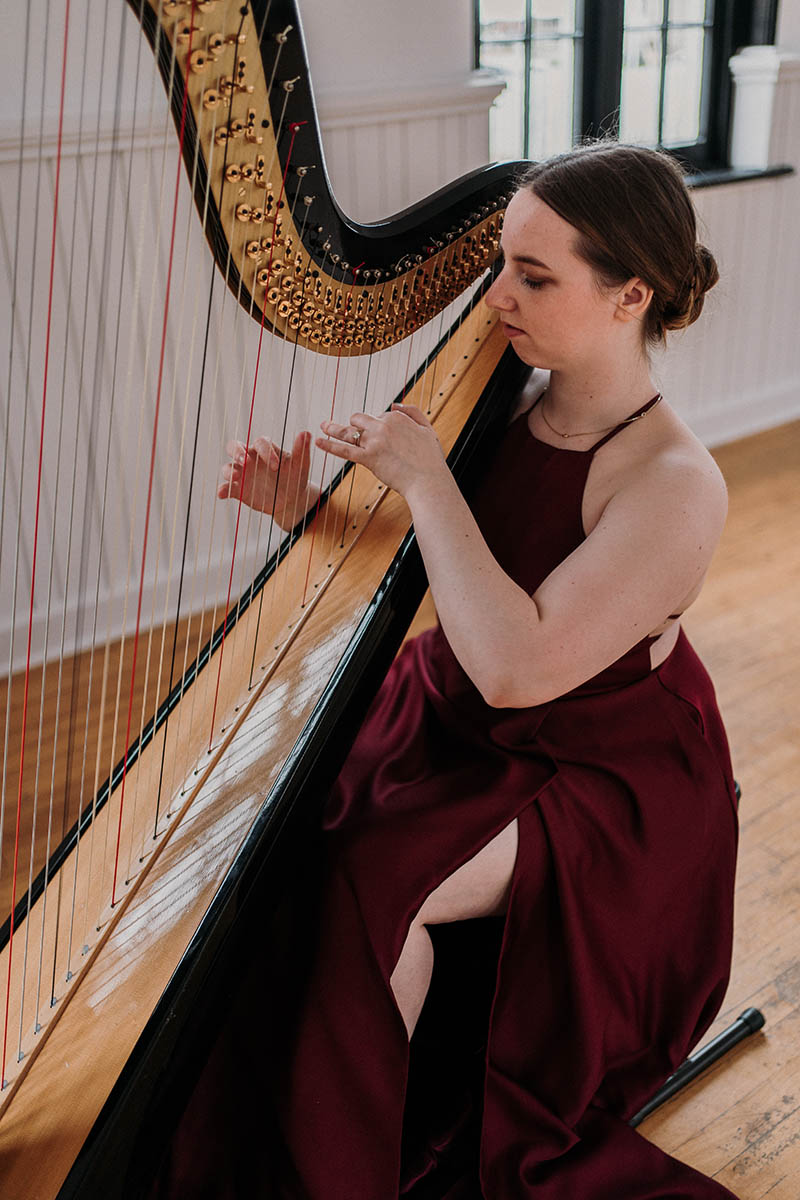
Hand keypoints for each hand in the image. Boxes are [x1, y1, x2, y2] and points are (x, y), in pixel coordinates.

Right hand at [218, 431, 314, 527]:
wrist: (291, 499)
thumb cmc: (294, 477)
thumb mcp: (300, 465)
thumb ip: (301, 450)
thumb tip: (306, 433)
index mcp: (264, 449)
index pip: (261, 443)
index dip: (267, 452)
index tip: (276, 466)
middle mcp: (249, 458)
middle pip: (234, 447)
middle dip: (237, 452)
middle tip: (245, 461)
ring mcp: (242, 474)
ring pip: (228, 467)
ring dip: (229, 470)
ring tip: (236, 476)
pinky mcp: (238, 490)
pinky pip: (226, 488)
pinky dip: (222, 490)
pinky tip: (221, 494)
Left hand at [316, 405, 446, 499]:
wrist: (428, 481)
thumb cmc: (430, 460)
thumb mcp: (428, 429)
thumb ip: (413, 412)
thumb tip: (394, 404)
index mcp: (397, 417)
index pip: (380, 417)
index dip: (381, 428)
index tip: (385, 440)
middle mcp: (383, 426)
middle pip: (360, 419)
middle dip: (356, 424)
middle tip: (350, 431)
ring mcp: (374, 442)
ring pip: (348, 431)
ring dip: (333, 427)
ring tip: (323, 425)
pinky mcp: (368, 458)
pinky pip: (344, 450)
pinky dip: (329, 445)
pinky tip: (318, 442)